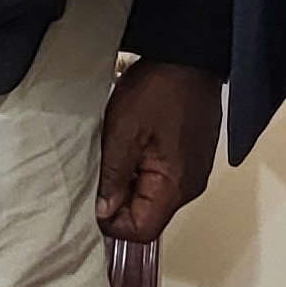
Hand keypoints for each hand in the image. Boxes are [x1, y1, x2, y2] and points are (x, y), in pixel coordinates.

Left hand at [98, 62, 222, 242]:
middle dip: (119, 201)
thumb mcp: (123, 133)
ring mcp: (193, 171)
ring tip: (116, 153)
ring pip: (153, 196)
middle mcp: (190, 185)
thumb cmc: (162, 88)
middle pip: (148, 216)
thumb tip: (103, 210)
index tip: (92, 201)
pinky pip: (162, 177)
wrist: (190, 54)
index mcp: (176, 186)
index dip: (112, 223)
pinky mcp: (191, 156)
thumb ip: (113, 178)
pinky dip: (142, 168)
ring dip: (129, 183)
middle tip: (100, 171)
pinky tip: (132, 145)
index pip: (141, 232)